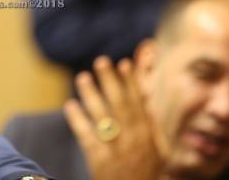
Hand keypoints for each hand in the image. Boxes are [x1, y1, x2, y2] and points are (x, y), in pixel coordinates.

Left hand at [63, 56, 163, 179]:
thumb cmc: (145, 174)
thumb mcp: (159, 151)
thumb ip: (153, 125)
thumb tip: (147, 96)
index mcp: (148, 136)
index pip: (139, 104)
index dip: (131, 82)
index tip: (124, 63)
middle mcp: (134, 141)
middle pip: (120, 105)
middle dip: (111, 81)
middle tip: (101, 61)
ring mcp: (117, 151)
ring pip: (103, 118)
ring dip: (92, 95)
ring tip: (82, 77)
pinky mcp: (100, 162)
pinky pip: (87, 137)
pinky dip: (78, 120)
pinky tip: (69, 105)